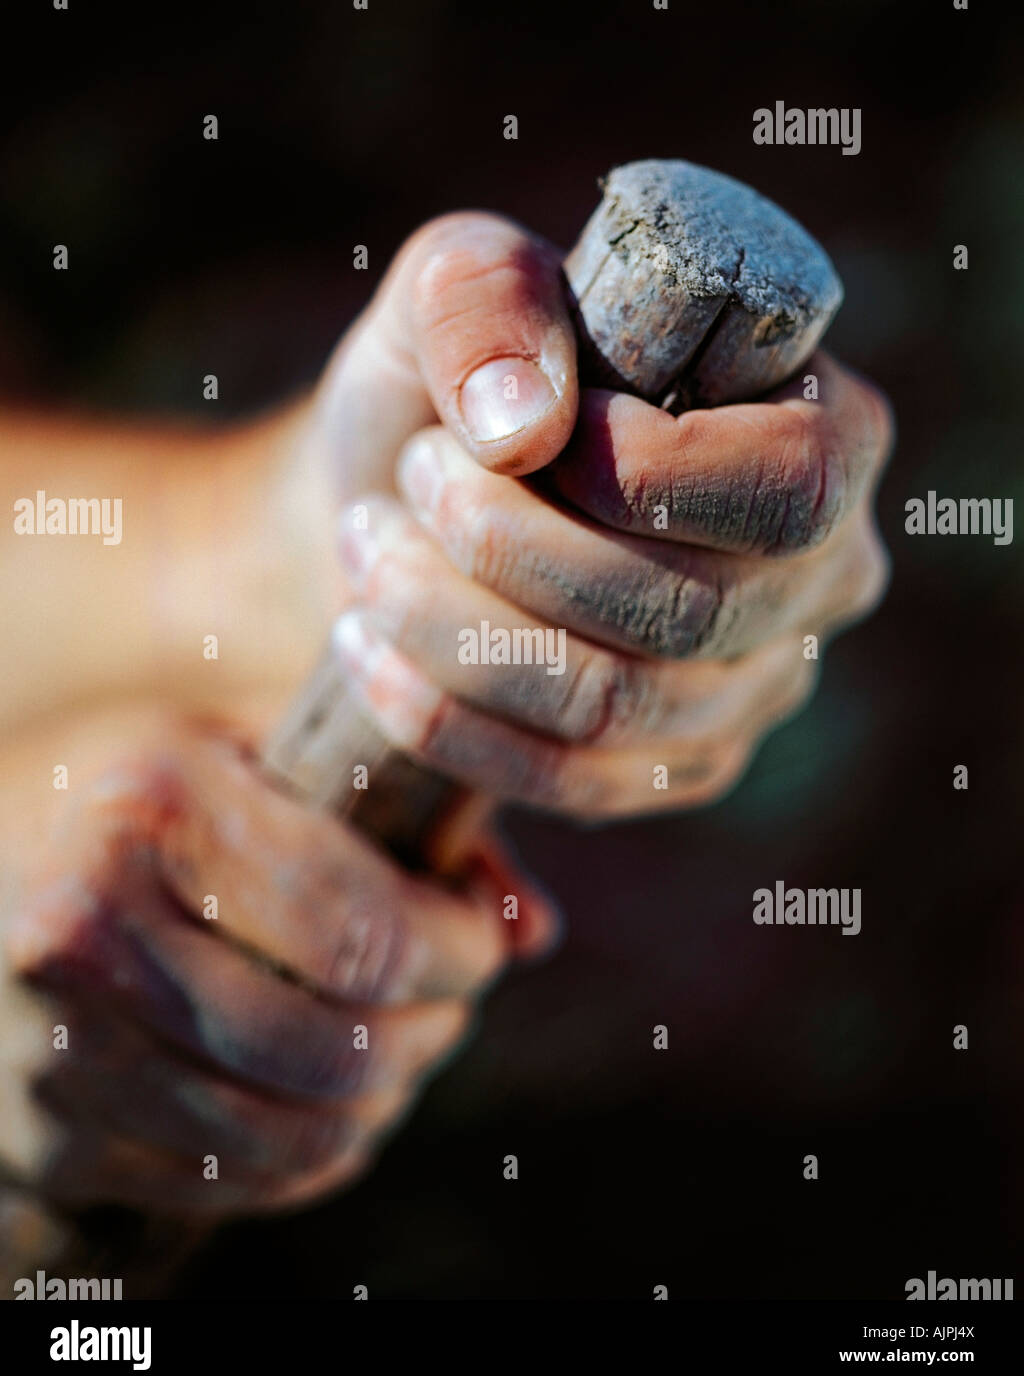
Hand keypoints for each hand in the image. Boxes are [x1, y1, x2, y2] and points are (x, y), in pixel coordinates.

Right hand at [0, 709, 552, 1214]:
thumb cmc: (143, 786)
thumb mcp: (258, 747)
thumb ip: (409, 813)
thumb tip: (535, 928)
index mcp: (151, 808)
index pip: (365, 931)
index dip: (461, 952)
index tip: (480, 938)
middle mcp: (85, 931)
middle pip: (337, 1048)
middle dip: (436, 1031)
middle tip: (453, 999)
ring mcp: (53, 1049)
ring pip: (292, 1134)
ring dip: (385, 1101)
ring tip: (403, 1047)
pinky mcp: (45, 1137)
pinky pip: (230, 1185)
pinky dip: (313, 1158)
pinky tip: (331, 1100)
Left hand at [306, 213, 892, 818]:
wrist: (408, 506)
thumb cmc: (461, 387)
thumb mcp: (452, 291)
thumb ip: (488, 297)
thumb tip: (523, 427)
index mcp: (828, 428)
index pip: (789, 487)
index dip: (639, 474)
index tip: (499, 435)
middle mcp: (821, 572)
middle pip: (692, 612)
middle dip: (509, 549)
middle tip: (409, 479)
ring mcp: (756, 686)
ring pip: (617, 705)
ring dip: (455, 629)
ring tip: (368, 548)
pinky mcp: (677, 767)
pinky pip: (572, 782)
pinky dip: (445, 718)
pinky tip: (363, 648)